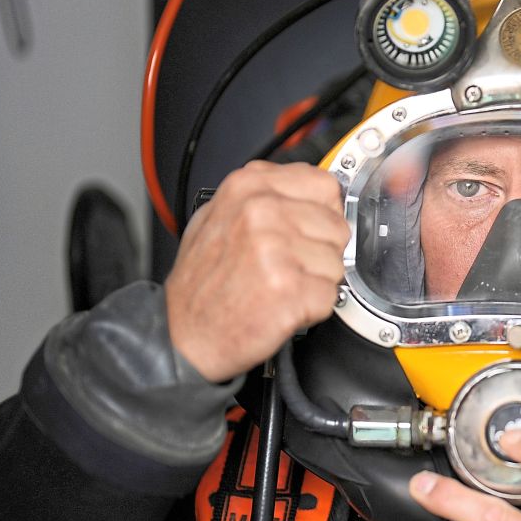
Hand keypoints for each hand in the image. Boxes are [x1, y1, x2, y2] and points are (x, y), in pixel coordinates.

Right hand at [165, 161, 349, 381]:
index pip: (324, 185)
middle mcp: (263, 212)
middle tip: (289, 267)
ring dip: (317, 282)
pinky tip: (282, 305)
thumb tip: (313, 194)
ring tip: (281, 287)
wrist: (183, 334)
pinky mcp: (289, 288)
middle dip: (322, 251)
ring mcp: (276, 249)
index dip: (323, 213)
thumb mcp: (218, 216)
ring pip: (338, 263)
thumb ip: (265, 196)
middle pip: (337, 226)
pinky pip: (330, 295)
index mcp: (249, 187)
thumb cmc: (202, 282)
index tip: (309, 230)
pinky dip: (313, 308)